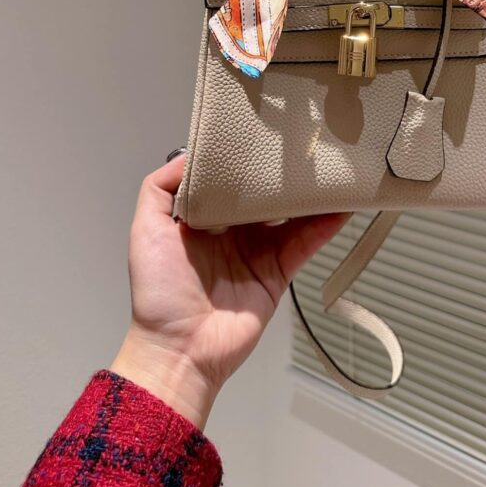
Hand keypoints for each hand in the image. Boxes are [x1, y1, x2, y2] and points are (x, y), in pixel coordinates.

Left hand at [111, 152, 349, 428]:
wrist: (180, 349)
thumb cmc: (159, 292)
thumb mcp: (146, 231)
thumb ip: (159, 189)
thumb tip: (189, 154)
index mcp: (202, 220)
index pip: (227, 183)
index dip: (242, 162)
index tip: (260, 137)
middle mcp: (232, 233)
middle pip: (263, 197)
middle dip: (280, 176)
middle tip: (302, 148)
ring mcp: (258, 252)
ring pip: (289, 217)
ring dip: (309, 198)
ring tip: (329, 172)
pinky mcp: (278, 273)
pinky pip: (304, 245)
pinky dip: (323, 227)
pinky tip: (339, 207)